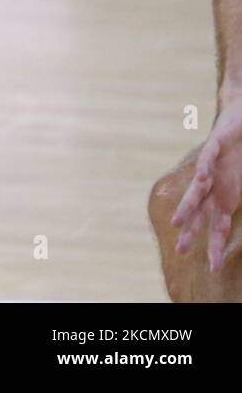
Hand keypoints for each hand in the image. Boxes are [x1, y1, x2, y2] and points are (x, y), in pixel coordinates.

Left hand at [171, 98, 241, 271]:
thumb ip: (239, 200)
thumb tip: (236, 217)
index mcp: (227, 195)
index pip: (219, 225)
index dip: (216, 245)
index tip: (213, 268)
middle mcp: (216, 184)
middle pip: (201, 212)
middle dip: (191, 232)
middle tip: (181, 251)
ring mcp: (214, 165)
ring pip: (197, 188)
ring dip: (188, 205)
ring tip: (177, 222)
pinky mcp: (215, 144)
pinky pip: (207, 158)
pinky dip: (204, 168)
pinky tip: (201, 178)